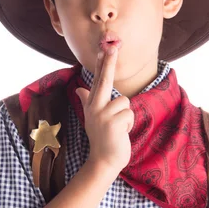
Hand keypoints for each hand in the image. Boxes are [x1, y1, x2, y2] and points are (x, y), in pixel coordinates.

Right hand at [76, 47, 133, 173]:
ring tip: (118, 128)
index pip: (98, 79)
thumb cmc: (102, 138)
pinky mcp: (113, 123)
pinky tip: (121, 133)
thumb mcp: (92, 118)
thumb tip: (80, 89)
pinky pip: (129, 114)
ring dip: (126, 116)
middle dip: (108, 63)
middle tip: (112, 47)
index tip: (104, 48)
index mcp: (92, 103)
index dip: (101, 63)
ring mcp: (102, 115)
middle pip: (105, 80)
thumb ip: (87, 100)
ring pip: (125, 102)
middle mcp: (95, 107)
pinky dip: (129, 124)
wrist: (104, 160)